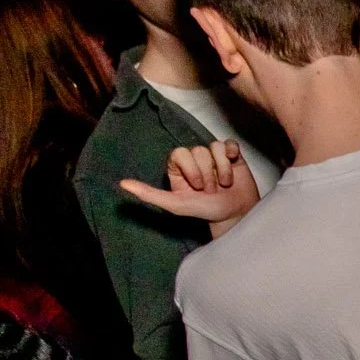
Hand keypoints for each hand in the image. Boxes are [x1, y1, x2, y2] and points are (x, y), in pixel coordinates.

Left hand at [119, 140, 260, 236]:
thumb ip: (149, 194)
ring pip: (214, 147)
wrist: (236, 215)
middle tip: (211, 190)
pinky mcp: (231, 155)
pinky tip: (233, 167)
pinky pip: (228, 144)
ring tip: (223, 185)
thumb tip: (123, 184)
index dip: (190, 168)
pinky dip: (232, 156)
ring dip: (222, 170)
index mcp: (178, 169)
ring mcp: (213, 157)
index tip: (197, 186)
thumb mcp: (176, 205)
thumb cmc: (206, 211)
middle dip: (207, 174)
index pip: (179, 153)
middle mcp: (195, 160)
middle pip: (198, 151)